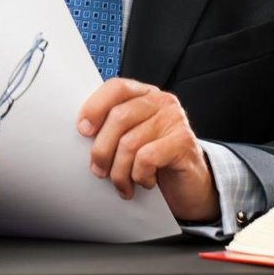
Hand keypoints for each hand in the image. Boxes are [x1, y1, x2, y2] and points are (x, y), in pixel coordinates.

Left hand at [77, 78, 217, 221]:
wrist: (191, 187)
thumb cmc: (156, 163)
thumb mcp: (132, 139)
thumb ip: (114, 128)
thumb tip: (83, 131)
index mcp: (145, 95)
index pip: (116, 87)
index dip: (95, 106)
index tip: (83, 130)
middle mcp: (162, 102)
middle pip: (118, 117)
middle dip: (102, 150)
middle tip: (99, 171)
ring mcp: (175, 120)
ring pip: (129, 143)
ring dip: (119, 171)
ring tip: (123, 184)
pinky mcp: (183, 142)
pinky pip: (146, 158)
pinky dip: (140, 176)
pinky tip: (146, 182)